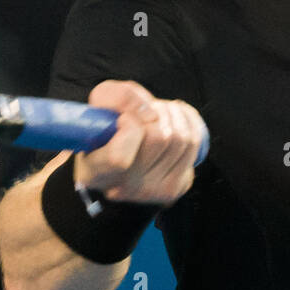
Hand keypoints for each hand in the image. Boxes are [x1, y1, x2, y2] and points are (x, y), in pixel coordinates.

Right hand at [74, 79, 205, 204]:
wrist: (122, 149)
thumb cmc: (110, 121)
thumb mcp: (103, 98)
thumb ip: (121, 97)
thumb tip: (151, 114)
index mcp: (95, 172)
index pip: (119, 158)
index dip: (129, 127)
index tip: (125, 117)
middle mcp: (122, 188)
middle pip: (158, 139)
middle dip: (157, 112)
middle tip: (148, 109)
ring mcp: (151, 192)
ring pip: (179, 139)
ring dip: (172, 114)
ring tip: (160, 111)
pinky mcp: (174, 187)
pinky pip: (193, 144)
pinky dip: (188, 120)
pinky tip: (177, 115)